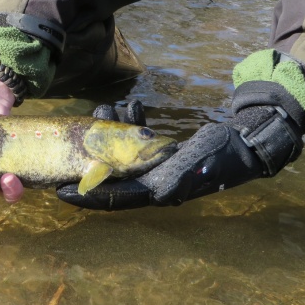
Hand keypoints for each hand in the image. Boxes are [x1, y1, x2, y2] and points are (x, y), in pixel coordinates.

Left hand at [57, 81, 304, 209]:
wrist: (245, 145)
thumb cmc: (221, 158)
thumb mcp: (198, 167)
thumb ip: (177, 180)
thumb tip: (155, 195)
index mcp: (155, 191)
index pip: (113, 198)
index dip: (86, 196)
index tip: (60, 191)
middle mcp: (150, 182)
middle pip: (110, 173)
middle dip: (92, 153)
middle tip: (79, 131)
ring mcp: (155, 166)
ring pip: (121, 152)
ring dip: (111, 131)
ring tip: (104, 108)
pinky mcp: (162, 151)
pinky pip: (139, 139)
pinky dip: (133, 123)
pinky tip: (131, 106)